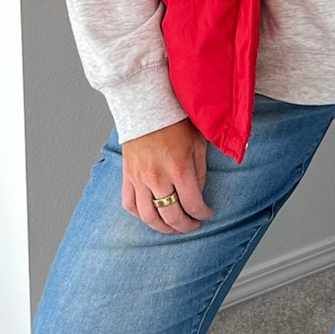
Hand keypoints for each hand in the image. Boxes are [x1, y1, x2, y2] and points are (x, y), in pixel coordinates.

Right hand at [121, 119, 211, 234]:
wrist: (147, 105)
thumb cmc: (175, 122)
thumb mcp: (198, 143)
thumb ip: (200, 172)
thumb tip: (198, 195)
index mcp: (179, 168)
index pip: (193, 205)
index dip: (203, 214)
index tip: (207, 214)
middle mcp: (158, 177)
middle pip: (171, 216)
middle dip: (185, 226)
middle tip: (193, 225)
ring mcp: (139, 178)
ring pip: (149, 217)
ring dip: (163, 228)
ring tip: (173, 227)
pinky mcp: (127, 176)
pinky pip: (129, 204)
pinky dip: (140, 215)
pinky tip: (151, 214)